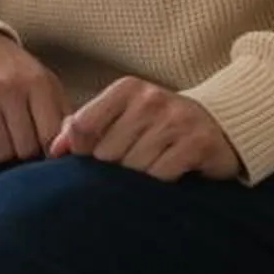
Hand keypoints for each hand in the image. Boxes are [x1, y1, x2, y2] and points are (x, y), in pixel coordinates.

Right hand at [0, 31, 69, 163]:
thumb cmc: (12, 70)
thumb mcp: (45, 82)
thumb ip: (62, 115)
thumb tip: (71, 149)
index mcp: (37, 82)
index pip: (50, 137)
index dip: (49, 150)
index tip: (45, 148)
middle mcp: (9, 88)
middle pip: (25, 149)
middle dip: (25, 150)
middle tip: (20, 137)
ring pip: (0, 152)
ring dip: (3, 150)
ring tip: (2, 134)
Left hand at [49, 77, 244, 182]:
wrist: (220, 126)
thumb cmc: (159, 126)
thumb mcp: (122, 117)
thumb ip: (85, 128)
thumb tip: (54, 150)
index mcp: (126, 89)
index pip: (82, 125)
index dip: (79, 152)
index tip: (87, 162)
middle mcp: (150, 99)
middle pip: (105, 152)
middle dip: (110, 169)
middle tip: (126, 169)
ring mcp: (175, 120)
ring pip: (132, 167)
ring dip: (135, 178)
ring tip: (146, 171)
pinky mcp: (197, 143)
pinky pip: (160, 175)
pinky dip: (158, 184)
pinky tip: (166, 175)